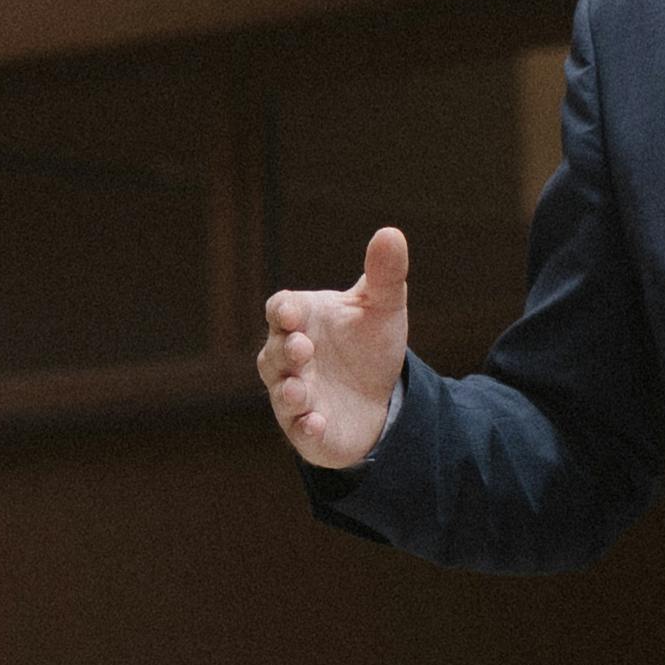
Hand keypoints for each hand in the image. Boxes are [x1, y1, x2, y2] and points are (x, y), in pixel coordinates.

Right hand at [257, 228, 411, 467]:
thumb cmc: (368, 343)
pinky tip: (317, 424)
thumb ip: (385, 274)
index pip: (280, 309)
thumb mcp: (382, 307)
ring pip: (281, 393)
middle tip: (302, 347)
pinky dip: (306, 428)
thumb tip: (391, 233)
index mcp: (301, 321)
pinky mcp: (308, 431)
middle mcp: (289, 359)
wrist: (382, 397)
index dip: (283, 311)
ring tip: (300, 390)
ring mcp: (296, 396)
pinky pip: (300, 431)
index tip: (292, 312)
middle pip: (273, 353)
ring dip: (288, 392)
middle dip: (284, 351)